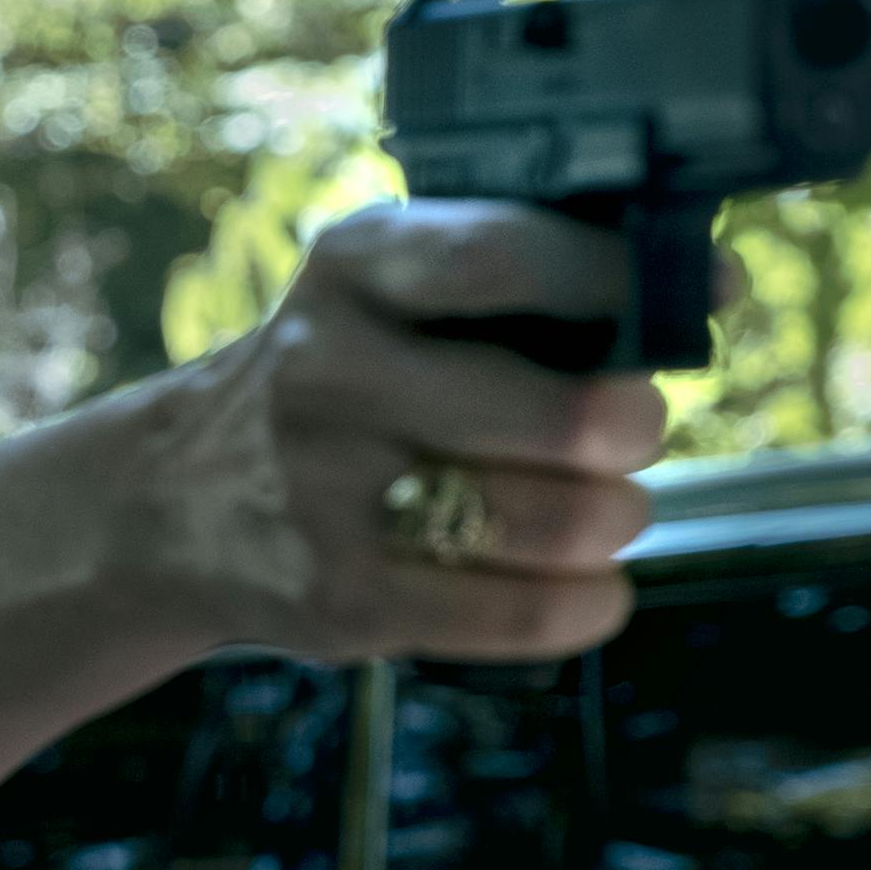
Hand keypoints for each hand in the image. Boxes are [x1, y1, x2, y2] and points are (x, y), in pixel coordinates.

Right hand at [120, 199, 735, 664]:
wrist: (165, 505)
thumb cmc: (329, 390)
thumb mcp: (372, 302)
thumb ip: (493, 292)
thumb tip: (682, 296)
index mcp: (351, 270)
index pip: (506, 257)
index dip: (624, 276)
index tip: (705, 290)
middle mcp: (329, 372)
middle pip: (554, 411)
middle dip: (634, 426)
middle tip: (635, 430)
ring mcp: (328, 493)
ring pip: (550, 520)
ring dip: (617, 519)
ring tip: (611, 512)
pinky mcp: (340, 598)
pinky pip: (517, 612)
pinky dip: (588, 605)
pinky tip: (593, 588)